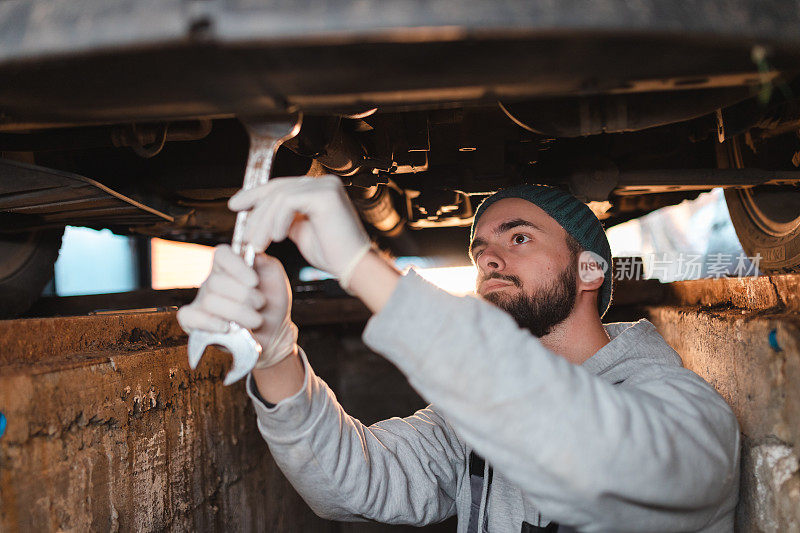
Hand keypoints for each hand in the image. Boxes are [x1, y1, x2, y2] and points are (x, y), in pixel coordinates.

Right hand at [176, 245, 297, 368]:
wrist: (273, 331)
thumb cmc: (272, 301)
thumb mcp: (274, 276)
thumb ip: (264, 261)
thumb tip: (251, 253)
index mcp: (229, 267)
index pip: (221, 254)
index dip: (236, 266)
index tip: (254, 281)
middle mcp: (212, 281)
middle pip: (216, 282)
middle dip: (245, 296)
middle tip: (260, 304)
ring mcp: (202, 301)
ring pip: (210, 302)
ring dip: (238, 313)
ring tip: (254, 319)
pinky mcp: (195, 323)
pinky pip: (188, 317)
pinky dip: (208, 323)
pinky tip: (226, 327)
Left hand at [228, 175, 371, 288]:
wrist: (353, 267)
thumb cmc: (332, 255)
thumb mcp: (300, 232)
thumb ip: (284, 219)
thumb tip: (259, 215)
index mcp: (318, 189)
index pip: (279, 186)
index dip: (255, 194)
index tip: (235, 206)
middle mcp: (323, 182)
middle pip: (276, 189)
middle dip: (256, 213)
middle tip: (245, 236)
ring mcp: (326, 185)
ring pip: (279, 197)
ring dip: (263, 223)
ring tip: (259, 245)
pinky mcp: (325, 194)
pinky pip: (288, 202)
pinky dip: (278, 221)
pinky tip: (279, 238)